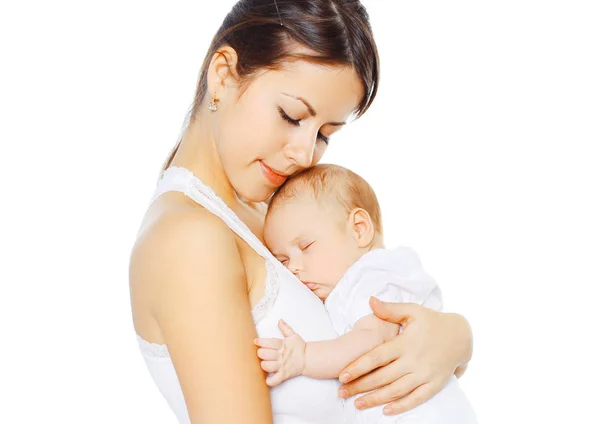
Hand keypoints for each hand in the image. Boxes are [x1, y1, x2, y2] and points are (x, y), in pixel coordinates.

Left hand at [254, 319, 306, 386]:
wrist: (309, 359)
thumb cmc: (299, 347)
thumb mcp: (293, 335)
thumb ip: (285, 328)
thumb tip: (280, 320)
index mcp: (282, 345)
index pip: (269, 342)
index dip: (261, 342)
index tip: (256, 341)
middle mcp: (281, 355)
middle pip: (265, 354)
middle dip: (260, 353)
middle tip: (261, 353)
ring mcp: (282, 365)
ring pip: (267, 366)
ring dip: (263, 365)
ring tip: (264, 363)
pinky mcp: (284, 374)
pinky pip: (275, 380)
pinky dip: (270, 381)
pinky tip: (267, 379)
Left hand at [338, 297, 471, 415]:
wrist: (461, 335)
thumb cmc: (432, 321)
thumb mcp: (412, 311)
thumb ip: (390, 310)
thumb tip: (370, 301)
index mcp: (405, 343)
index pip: (376, 357)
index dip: (358, 367)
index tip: (342, 375)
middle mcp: (414, 361)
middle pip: (382, 377)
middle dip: (360, 386)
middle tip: (342, 392)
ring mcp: (425, 374)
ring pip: (396, 391)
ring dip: (376, 399)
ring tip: (358, 404)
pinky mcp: (435, 384)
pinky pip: (417, 399)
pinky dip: (402, 406)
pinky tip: (386, 411)